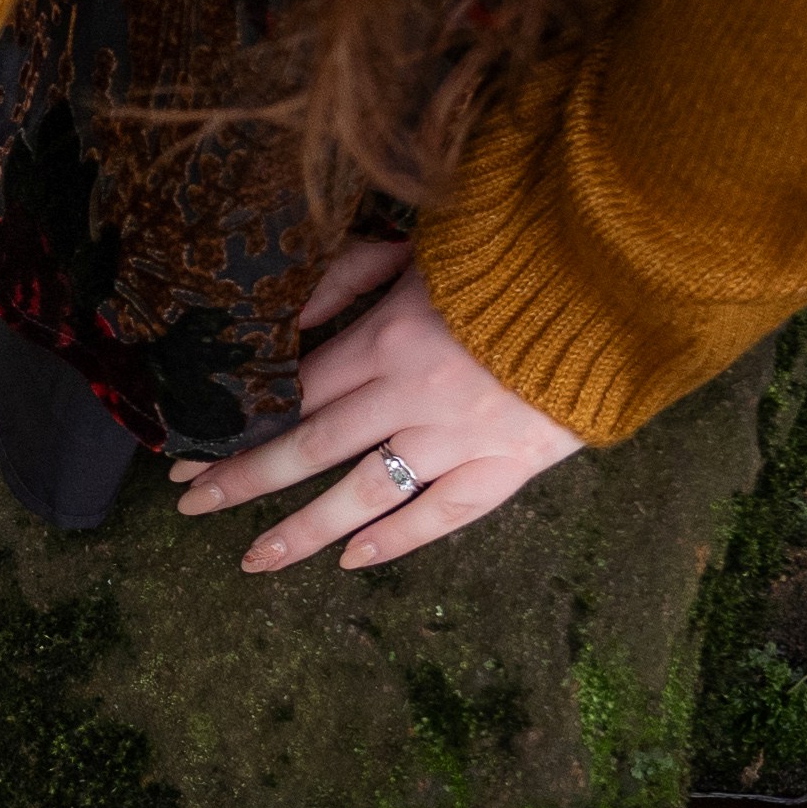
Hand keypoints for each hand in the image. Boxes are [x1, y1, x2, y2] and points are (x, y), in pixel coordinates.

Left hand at [171, 240, 584, 573]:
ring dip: (302, 531)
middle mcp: (413, 399)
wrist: (619, 278)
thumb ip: (348, 278)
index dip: (236, 425)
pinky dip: (397, 541)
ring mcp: (461, 440)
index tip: (187, 449)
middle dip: (243, 482)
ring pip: (365, 496)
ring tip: (253, 559)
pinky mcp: (511, 465)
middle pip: (311, 449)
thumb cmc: (516, 250)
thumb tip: (287, 319)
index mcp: (387, 339)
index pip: (290, 394)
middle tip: (189, 505)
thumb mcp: (420, 246)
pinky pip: (444, 514)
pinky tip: (352, 561)